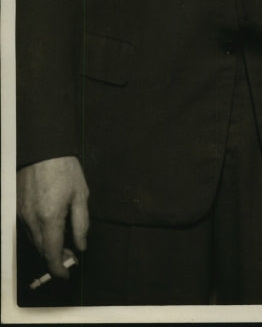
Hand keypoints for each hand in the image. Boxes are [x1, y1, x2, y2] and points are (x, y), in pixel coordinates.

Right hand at [17, 156, 88, 278]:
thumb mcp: (81, 195)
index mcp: (50, 218)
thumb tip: (81, 245)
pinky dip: (38, 233)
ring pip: (32, 240)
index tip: (67, 274)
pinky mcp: (16, 208)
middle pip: (41, 250)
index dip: (59, 268)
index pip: (52, 253)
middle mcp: (31, 220)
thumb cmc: (65, 170)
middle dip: (55, 257)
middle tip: (70, 255)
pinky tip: (49, 226)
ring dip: (46, 245)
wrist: (44, 150)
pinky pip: (27, 229)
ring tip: (62, 240)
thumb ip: (81, 223)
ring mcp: (21, 215)